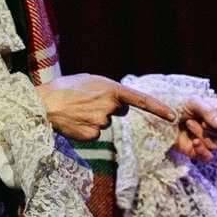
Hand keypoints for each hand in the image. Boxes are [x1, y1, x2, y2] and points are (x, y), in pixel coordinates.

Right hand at [36, 74, 175, 140]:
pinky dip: (86, 128)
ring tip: (76, 109)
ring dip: (94, 117)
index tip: (173, 116)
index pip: (140, 100)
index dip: (158, 108)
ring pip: (105, 123)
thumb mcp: (90, 81)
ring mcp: (102, 122)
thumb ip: (108, 90)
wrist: (44, 104)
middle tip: (87, 101)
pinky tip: (75, 121)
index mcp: (111, 89)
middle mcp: (110, 106)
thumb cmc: (65, 89)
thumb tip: (118, 103)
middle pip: (119, 111)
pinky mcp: (93, 136)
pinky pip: (95, 133)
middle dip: (108, 107)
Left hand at [175, 95, 216, 162]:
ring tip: (189, 125)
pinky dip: (199, 149)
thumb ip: (210, 112)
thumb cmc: (181, 104)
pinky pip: (208, 156)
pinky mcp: (201, 152)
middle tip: (211, 125)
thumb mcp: (195, 102)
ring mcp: (213, 141)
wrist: (163, 119)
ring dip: (202, 135)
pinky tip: (191, 141)